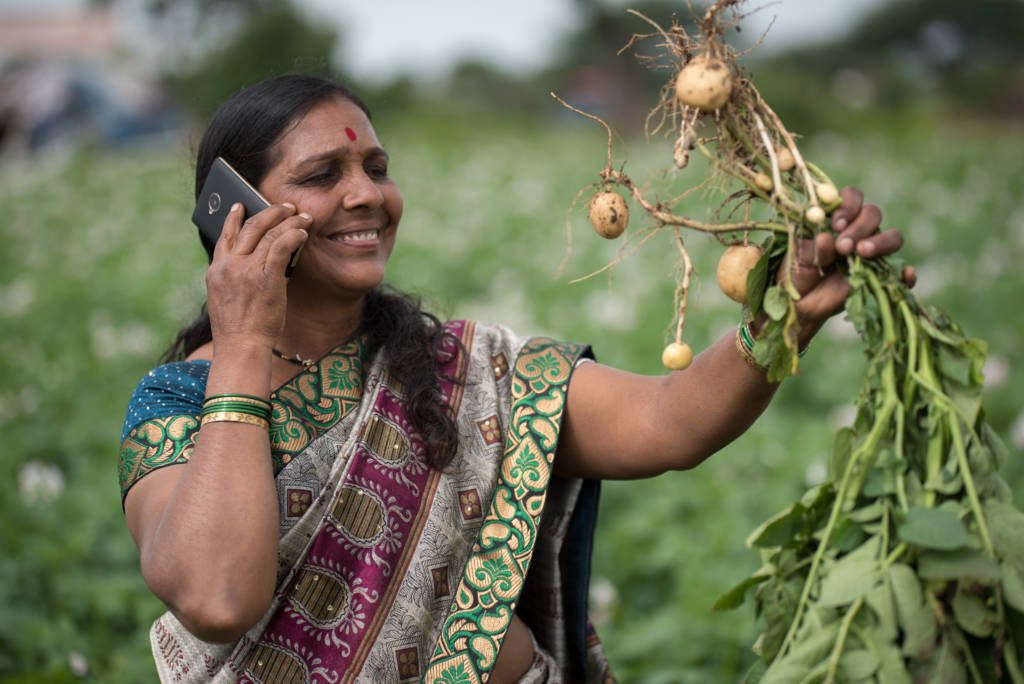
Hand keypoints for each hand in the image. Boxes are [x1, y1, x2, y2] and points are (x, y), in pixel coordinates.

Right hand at [205, 202, 309, 348]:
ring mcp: (246, 270)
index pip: (224, 237)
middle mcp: (229, 266)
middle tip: (284, 205)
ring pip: (269, 233)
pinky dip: (294, 235)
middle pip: (249, 228)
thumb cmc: (239, 331)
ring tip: (302, 215)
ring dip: (288, 221)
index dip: (232, 219)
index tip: (238, 206)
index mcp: (216, 272)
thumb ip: (238, 280)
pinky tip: (303, 232)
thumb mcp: (228, 300)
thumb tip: (263, 264)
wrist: (241, 347)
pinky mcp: (266, 276)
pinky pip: (282, 245)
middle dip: (269, 212)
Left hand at [781, 186, 915, 335]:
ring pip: (893, 237)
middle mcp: (859, 231)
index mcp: (839, 219)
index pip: (852, 197)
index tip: (835, 224)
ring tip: (862, 253)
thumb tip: (827, 238)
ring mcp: (872, 253)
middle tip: (843, 246)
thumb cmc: (797, 271)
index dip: (848, 206)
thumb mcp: (798, 256)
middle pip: (873, 214)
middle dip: (859, 227)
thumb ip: (813, 246)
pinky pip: (901, 274)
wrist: (800, 303)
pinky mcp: (880, 276)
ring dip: (880, 242)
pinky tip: (905, 274)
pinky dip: (906, 274)